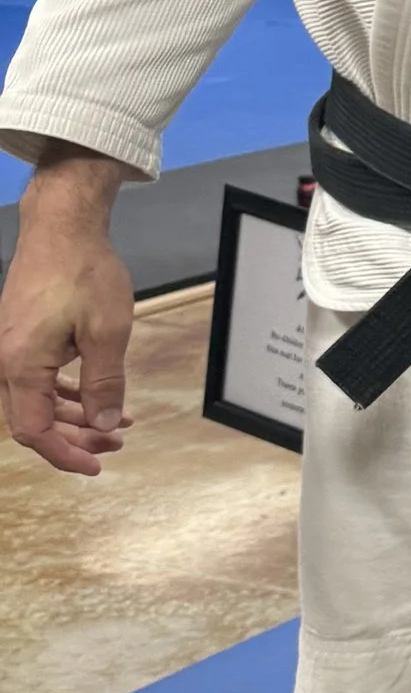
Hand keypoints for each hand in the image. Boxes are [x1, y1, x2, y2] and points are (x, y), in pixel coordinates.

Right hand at [0, 143, 136, 474]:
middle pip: (33, 420)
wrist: (61, 226)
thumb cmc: (84, 272)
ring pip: (37, 400)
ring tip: (117, 425)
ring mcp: (8, 347)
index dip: (64, 454)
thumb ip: (104, 383)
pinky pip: (38, 378)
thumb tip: (103, 425)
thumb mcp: (107, 332)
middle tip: (116, 444)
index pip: (33, 431)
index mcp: (20, 365)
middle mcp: (4, 360)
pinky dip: (67, 392)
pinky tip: (98, 397)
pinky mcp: (18, 337)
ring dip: (75, 416)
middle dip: (75, 437)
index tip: (96, 466)